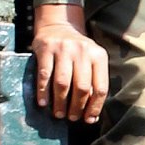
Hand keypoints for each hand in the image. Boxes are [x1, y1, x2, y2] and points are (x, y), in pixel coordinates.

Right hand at [31, 6, 108, 123]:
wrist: (59, 25)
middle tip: (72, 118)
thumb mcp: (91, 60)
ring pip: (63, 82)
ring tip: (58, 114)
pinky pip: (44, 75)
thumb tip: (91, 114)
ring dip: (60, 102)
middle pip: (82, 87)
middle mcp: (83, 51)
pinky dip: (43, 91)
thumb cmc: (77, 51)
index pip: (100, 87)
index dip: (95, 106)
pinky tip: (43, 103)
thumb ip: (93, 81)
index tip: (88, 119)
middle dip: (77, 107)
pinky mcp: (45, 49)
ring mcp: (63, 49)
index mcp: (99, 56)